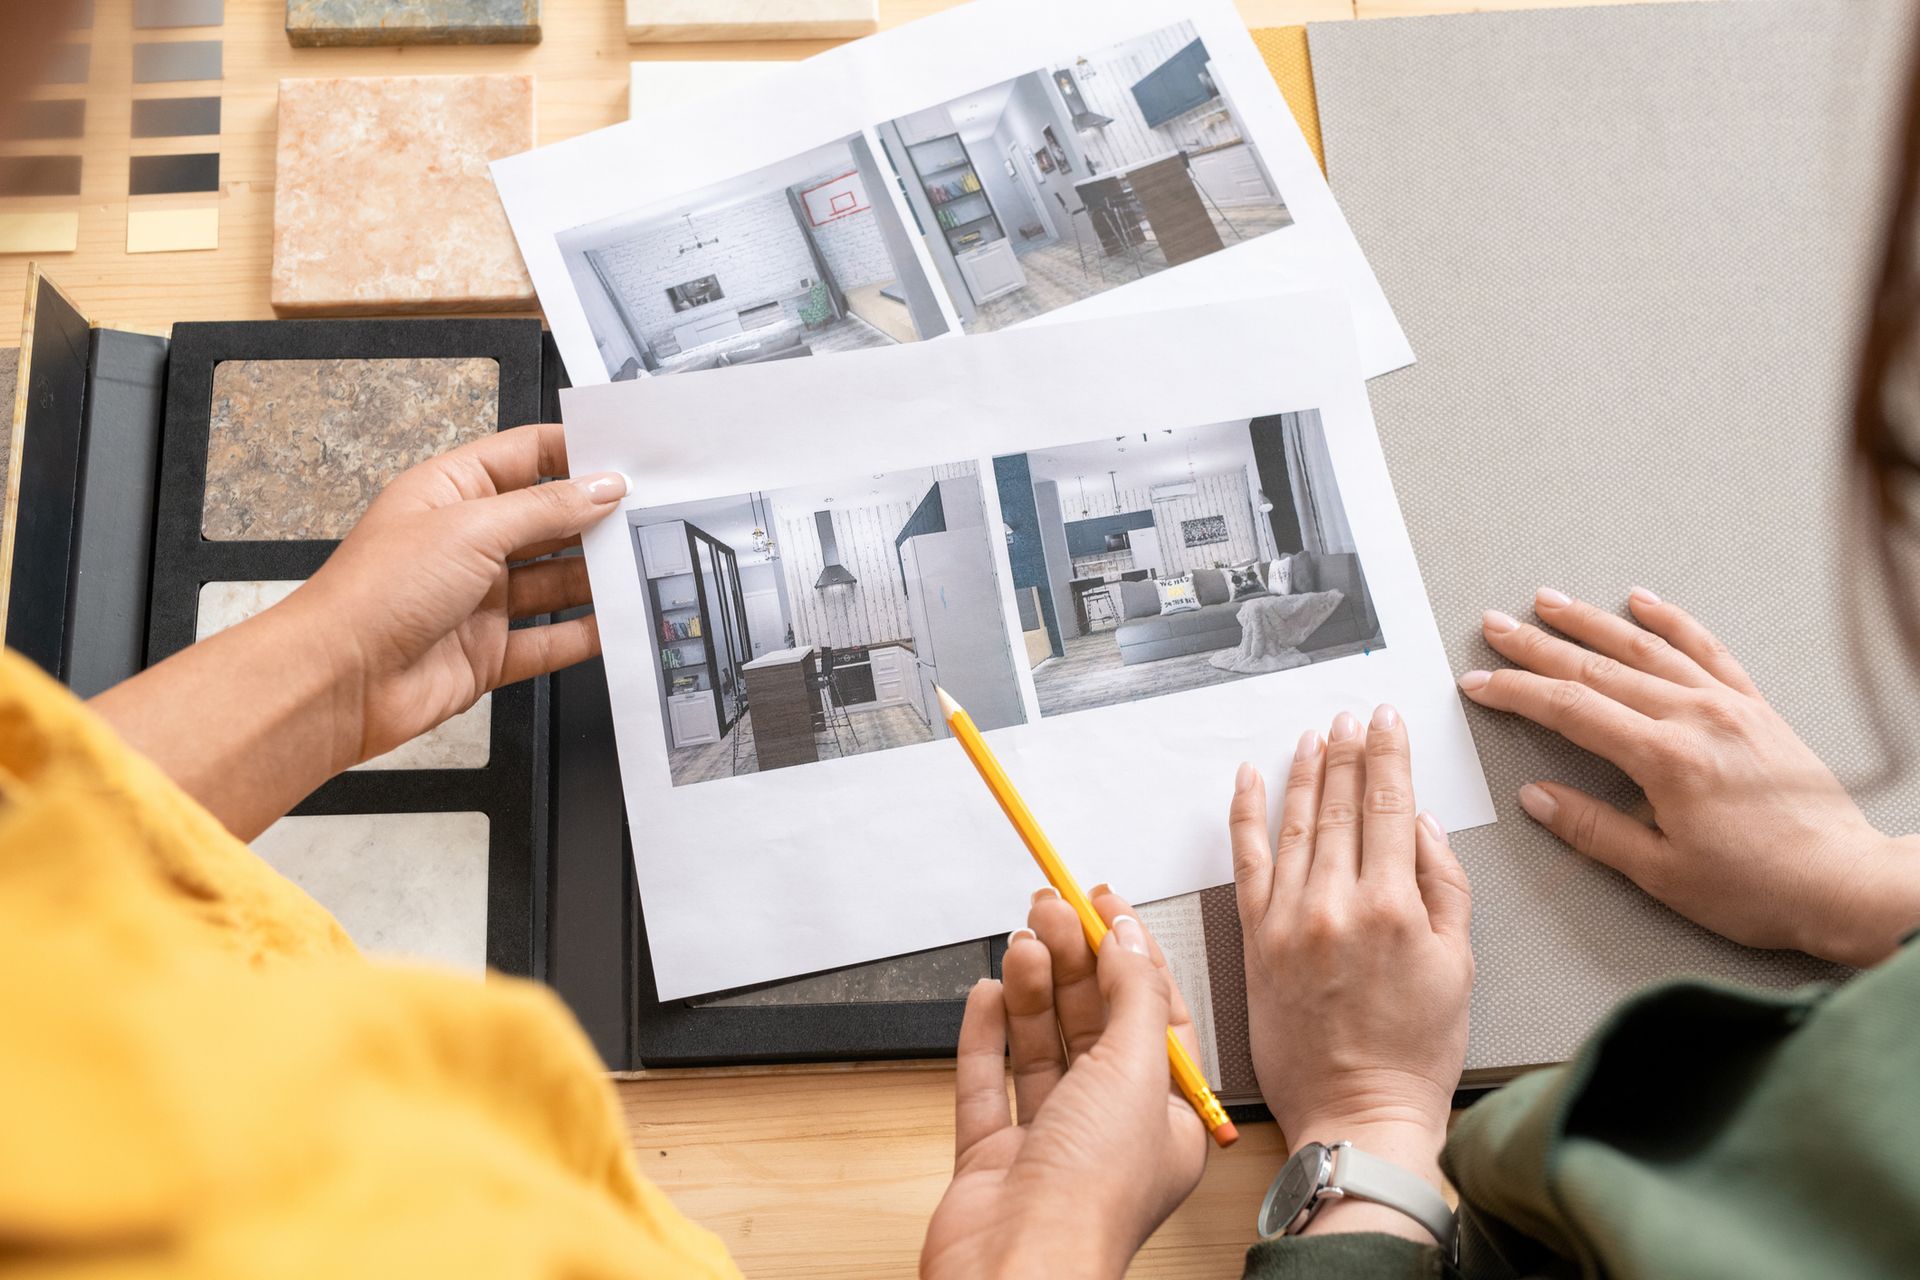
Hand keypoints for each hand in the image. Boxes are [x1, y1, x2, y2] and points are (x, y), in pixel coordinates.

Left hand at [295, 422, 624, 766]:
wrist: (340, 682)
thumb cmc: (374, 594)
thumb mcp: (470, 529)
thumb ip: (545, 509)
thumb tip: (600, 489)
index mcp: (449, 493)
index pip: (524, 457)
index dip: (574, 454)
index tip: (624, 458)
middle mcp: (465, 543)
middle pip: (547, 521)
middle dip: (595, 518)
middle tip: (648, 514)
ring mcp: (478, 599)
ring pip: (554, 580)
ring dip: (595, 575)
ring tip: (641, 565)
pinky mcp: (489, 651)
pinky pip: (550, 638)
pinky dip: (583, 632)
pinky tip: (615, 622)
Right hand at [921, 889, 1206, 1279]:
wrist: (1017, 1267)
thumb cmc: (1092, 1197)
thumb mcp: (1135, 1071)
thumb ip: (1132, 994)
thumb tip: (1127, 936)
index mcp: (1166, 1118)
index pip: (1152, 1014)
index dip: (1127, 952)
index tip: (1100, 903)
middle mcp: (1110, 1129)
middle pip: (1092, 1022)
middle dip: (1071, 960)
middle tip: (1049, 909)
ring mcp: (1049, 1143)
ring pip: (1040, 1044)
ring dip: (1031, 988)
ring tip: (1022, 942)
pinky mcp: (993, 1155)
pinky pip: (989, 1079)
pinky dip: (986, 1034)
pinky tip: (988, 993)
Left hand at [1228, 707, 1471, 1242]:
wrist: (1357, 1113)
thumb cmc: (1414, 1052)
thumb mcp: (1459, 968)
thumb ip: (1446, 889)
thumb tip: (1424, 826)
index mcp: (1394, 908)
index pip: (1390, 807)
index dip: (1388, 755)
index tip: (1386, 719)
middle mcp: (1336, 905)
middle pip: (1340, 806)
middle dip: (1347, 752)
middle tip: (1350, 716)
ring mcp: (1289, 921)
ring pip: (1295, 825)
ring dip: (1305, 773)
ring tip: (1314, 736)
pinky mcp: (1255, 941)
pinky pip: (1247, 863)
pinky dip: (1246, 815)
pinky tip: (1250, 779)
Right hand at [1460, 587, 1919, 966]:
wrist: (1844, 884)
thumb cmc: (1760, 887)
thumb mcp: (1661, 872)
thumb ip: (1593, 829)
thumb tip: (1537, 798)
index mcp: (1666, 758)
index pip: (1571, 709)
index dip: (1517, 693)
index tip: (1479, 683)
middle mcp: (1696, 718)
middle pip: (1598, 669)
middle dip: (1538, 646)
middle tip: (1495, 628)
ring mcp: (1728, 706)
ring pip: (1646, 649)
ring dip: (1592, 622)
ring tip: (1549, 602)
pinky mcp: (1755, 708)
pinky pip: (1706, 650)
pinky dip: (1672, 623)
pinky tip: (1643, 604)